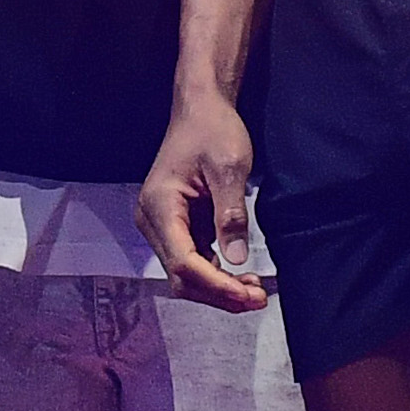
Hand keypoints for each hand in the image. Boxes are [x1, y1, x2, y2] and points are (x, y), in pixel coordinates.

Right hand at [139, 93, 269, 310]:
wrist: (200, 110)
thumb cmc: (213, 130)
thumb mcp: (229, 167)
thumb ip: (230, 214)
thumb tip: (236, 260)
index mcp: (159, 205)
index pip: (183, 261)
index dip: (215, 284)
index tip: (248, 294)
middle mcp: (152, 220)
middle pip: (180, 276)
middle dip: (218, 294)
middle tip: (258, 300)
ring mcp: (161, 225)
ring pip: (184, 274)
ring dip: (217, 289)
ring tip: (254, 292)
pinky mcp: (175, 227)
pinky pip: (192, 260)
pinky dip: (215, 275)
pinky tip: (241, 278)